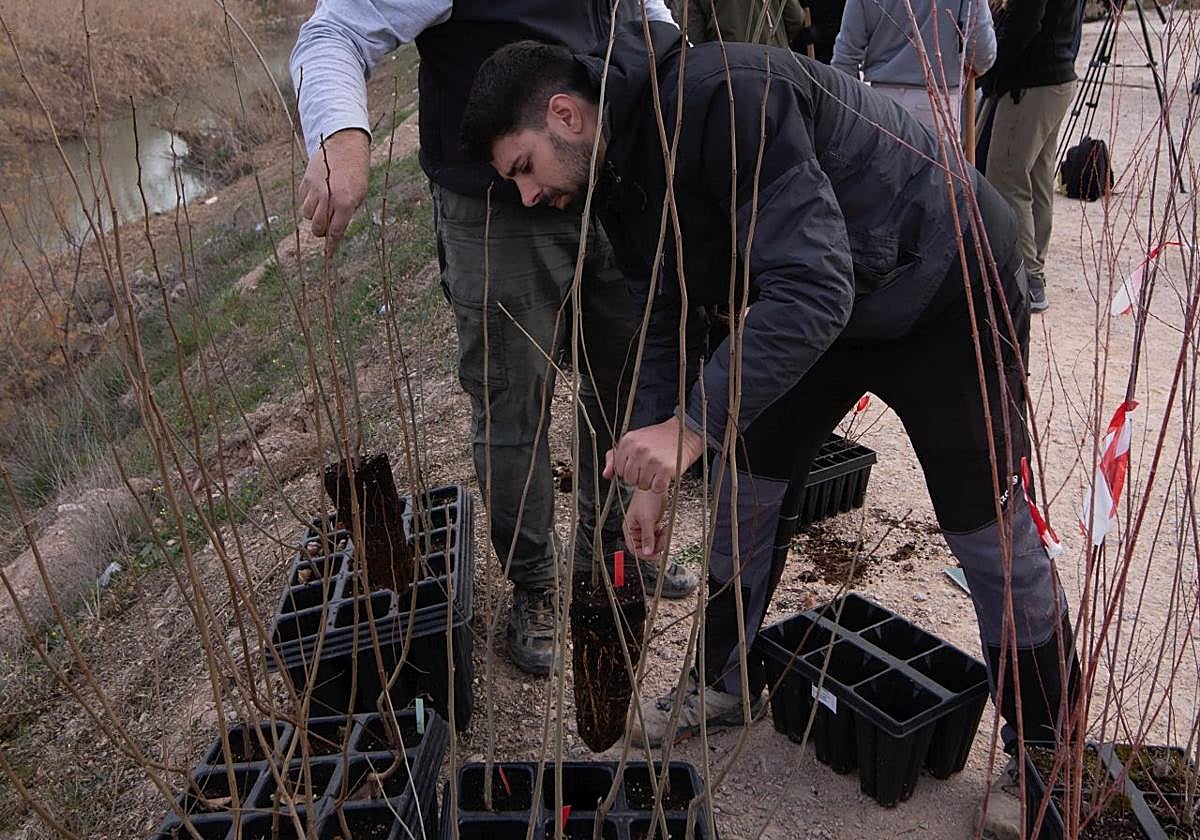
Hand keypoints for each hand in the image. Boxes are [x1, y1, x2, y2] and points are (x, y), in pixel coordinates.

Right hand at [299, 128, 369, 255]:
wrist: (345, 146)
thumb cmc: (356, 173)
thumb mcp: (358, 195)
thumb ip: (346, 213)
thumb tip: (335, 231)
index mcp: (345, 203)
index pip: (335, 232)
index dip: (331, 246)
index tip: (328, 256)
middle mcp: (328, 197)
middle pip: (317, 227)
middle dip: (321, 230)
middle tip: (327, 225)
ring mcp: (314, 189)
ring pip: (307, 214)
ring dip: (314, 214)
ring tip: (324, 204)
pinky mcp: (305, 181)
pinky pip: (302, 200)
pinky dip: (309, 201)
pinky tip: (318, 193)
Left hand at [603, 416, 704, 492]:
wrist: (684, 431)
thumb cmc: (660, 438)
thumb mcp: (634, 441)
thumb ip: (616, 457)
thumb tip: (607, 474)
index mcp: (628, 441)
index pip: (618, 469)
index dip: (628, 470)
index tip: (638, 465)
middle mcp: (638, 450)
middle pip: (628, 479)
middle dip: (638, 477)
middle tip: (649, 468)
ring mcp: (651, 460)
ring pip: (641, 485)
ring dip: (650, 482)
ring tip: (657, 471)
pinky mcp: (665, 469)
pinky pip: (656, 488)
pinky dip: (660, 486)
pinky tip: (663, 476)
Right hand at [624, 489, 667, 558]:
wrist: (655, 487)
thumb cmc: (646, 498)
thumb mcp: (647, 519)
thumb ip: (647, 537)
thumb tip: (648, 552)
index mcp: (629, 529)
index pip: (634, 549)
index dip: (645, 554)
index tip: (655, 555)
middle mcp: (636, 530)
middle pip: (645, 547)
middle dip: (655, 545)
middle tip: (663, 540)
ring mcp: (644, 527)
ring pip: (653, 542)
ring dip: (661, 540)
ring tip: (664, 531)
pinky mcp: (652, 525)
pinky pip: (657, 536)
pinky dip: (662, 534)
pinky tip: (664, 528)